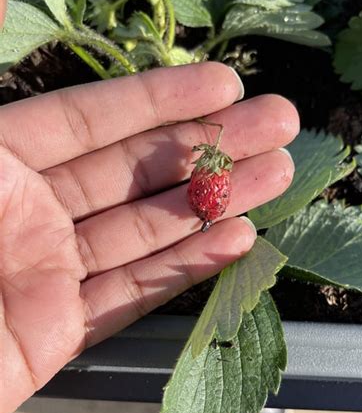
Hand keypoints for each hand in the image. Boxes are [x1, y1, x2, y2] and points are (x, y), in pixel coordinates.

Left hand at [0, 0, 298, 412]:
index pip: (95, 119)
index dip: (162, 99)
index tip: (227, 84)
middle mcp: (32, 210)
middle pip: (139, 171)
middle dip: (212, 147)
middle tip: (279, 124)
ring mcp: (51, 271)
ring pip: (148, 229)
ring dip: (216, 204)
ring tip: (278, 176)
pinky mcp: (62, 328)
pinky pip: (133, 292)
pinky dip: (187, 268)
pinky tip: (237, 240)